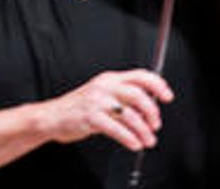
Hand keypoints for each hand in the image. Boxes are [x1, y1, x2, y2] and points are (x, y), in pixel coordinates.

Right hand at [39, 69, 173, 151]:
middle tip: (156, 124)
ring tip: (148, 140)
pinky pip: (116, 129)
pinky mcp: (90, 117)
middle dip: (152, 112)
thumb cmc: (78, 108)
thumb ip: (122, 97)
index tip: (167, 96)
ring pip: (130, 114)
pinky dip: (129, 138)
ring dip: (143, 130)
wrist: (51, 116)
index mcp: (110, 78)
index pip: (140, 75)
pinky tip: (134, 144)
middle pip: (138, 95)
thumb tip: (149, 107)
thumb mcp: (102, 94)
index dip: (158, 85)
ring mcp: (97, 101)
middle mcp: (105, 86)